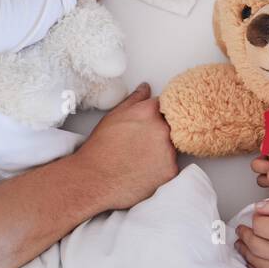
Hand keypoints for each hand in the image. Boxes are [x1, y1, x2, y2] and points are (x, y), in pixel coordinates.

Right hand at [77, 82, 177, 209]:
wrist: (96, 180)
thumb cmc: (100, 149)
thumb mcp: (114, 116)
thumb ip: (134, 99)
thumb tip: (146, 88)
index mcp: (149, 112)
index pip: (164, 105)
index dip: (156, 114)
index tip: (149, 122)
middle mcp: (163, 129)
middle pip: (170, 126)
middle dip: (158, 132)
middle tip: (140, 144)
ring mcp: (169, 150)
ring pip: (172, 146)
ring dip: (162, 150)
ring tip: (140, 159)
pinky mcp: (171, 170)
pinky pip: (171, 166)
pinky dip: (161, 168)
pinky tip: (145, 171)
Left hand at [234, 194, 268, 267]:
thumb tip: (260, 208)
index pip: (259, 224)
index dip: (256, 217)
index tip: (257, 214)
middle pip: (254, 245)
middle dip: (245, 235)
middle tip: (241, 229)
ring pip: (258, 265)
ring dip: (247, 253)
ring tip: (242, 245)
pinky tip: (255, 265)